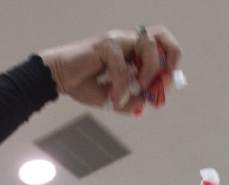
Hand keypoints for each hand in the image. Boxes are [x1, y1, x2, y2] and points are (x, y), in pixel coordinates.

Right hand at [40, 25, 181, 112]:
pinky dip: (121, 87)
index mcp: (132, 51)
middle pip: (160, 36)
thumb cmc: (84, 85)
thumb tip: (146, 104)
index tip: (163, 86)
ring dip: (149, 71)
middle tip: (162, 80)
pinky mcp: (105, 45)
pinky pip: (123, 66)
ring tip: (137, 88)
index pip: (161, 47)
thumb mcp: (113, 99)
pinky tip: (113, 99)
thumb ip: (131, 101)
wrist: (59, 79)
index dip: (169, 65)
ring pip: (148, 45)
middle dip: (169, 58)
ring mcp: (117, 40)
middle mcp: (127, 42)